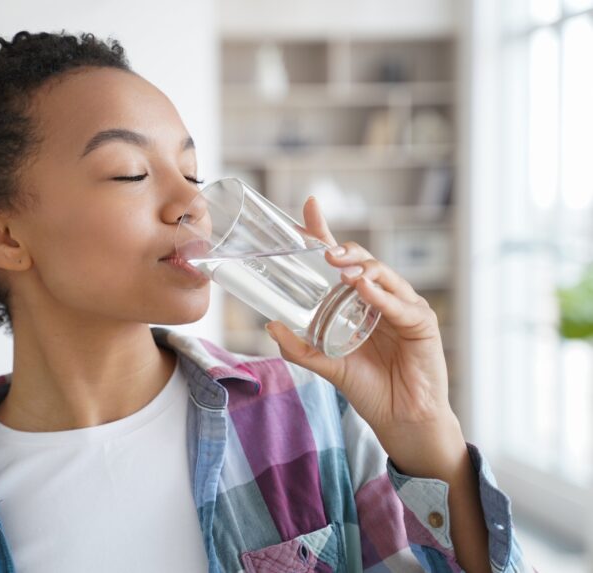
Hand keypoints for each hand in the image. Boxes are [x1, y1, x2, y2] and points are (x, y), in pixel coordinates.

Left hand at [265, 197, 460, 467]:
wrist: (400, 419)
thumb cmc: (368, 386)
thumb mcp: (326, 365)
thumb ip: (299, 348)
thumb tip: (270, 325)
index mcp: (358, 300)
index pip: (342, 259)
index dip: (326, 233)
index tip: (309, 207)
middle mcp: (382, 297)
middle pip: (363, 261)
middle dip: (343, 249)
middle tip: (323, 249)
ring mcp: (403, 307)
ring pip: (383, 276)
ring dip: (362, 267)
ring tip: (340, 265)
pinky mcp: (422, 323)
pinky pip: (399, 305)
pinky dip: (381, 295)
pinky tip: (364, 288)